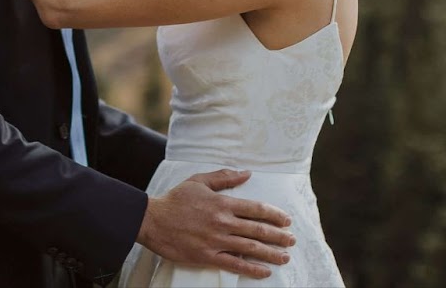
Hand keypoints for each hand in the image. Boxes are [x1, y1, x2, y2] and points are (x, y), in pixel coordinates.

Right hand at [135, 169, 293, 278]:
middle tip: (292, 239)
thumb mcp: (199, 181)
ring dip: (271, 253)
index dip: (274, 214)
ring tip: (285, 256)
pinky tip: (264, 271)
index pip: (255, 208)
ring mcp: (216, 241)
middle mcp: (222, 222)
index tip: (286, 219)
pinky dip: (252, 269)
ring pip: (250, 248)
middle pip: (257, 229)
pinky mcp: (207, 256)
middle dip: (278, 235)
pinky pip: (235, 265)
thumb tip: (247, 174)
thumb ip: (224, 177)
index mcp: (221, 203)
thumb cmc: (176, 200)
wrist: (153, 221)